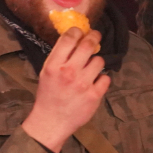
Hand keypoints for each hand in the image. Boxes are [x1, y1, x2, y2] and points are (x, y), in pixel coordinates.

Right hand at [21, 28, 109, 152]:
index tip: (81, 31)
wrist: (52, 121)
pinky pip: (105, 78)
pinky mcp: (95, 95)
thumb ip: (59, 57)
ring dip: (96, 62)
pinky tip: (94, 83)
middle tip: (96, 36)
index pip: (69, 38)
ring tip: (90, 69)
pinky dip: (101, 79)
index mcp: (54, 65)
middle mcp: (69, 72)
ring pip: (99, 61)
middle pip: (88, 45)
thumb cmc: (49, 95)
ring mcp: (83, 84)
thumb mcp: (47, 72)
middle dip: (94, 37)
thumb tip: (75, 39)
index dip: (78, 31)